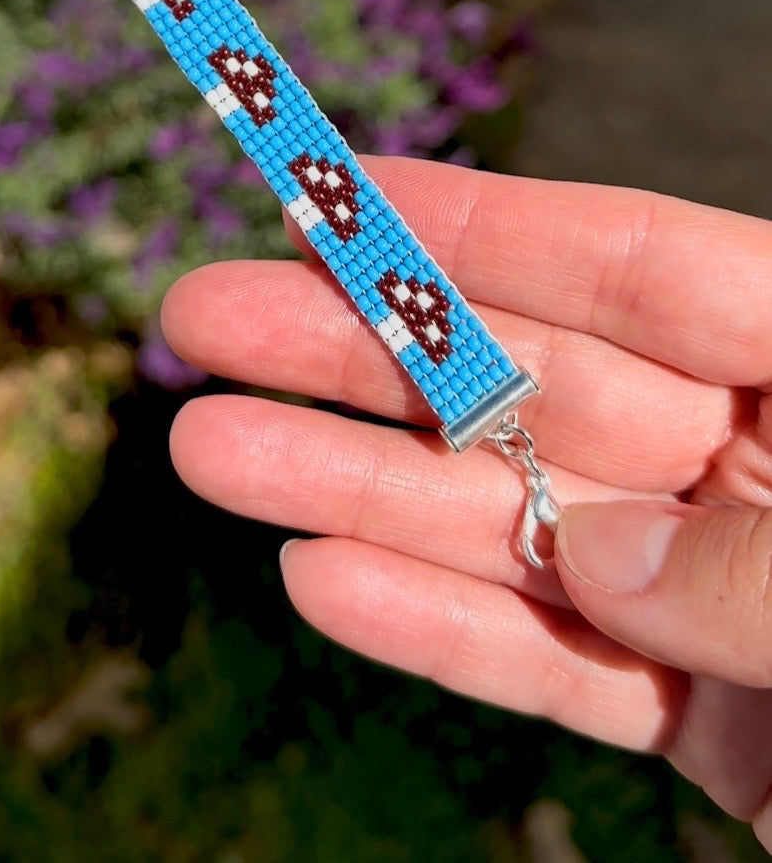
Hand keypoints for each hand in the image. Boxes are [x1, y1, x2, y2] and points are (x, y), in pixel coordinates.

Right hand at [163, 159, 771, 851]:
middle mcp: (763, 461)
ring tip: (208, 451)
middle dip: (365, 352)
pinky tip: (318, 578)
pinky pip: (558, 672)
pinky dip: (443, 633)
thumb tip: (587, 544)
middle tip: (200, 319)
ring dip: (358, 490)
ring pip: (514, 529)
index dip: (473, 224)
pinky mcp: (711, 724)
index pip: (627, 265)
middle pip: (532, 386)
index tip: (329, 190)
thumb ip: (756, 556)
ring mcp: (726, 591)